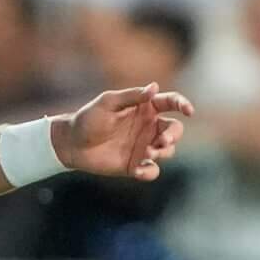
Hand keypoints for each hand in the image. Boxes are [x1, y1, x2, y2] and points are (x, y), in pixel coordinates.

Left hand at [58, 83, 193, 180]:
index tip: (188, 111)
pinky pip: (152, 170)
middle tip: (162, 141)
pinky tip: (139, 170)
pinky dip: (150, 171)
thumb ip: (132, 96)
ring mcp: (143, 147)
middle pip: (175, 129)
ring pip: (168, 151)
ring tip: (149, 152)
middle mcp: (148, 127)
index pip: (171, 103)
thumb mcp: (108, 103)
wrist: (71, 144)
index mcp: (144, 108)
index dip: (183, 104)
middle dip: (174, 135)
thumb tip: (155, 87)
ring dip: (164, 152)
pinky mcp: (135, 165)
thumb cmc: (88, 119)